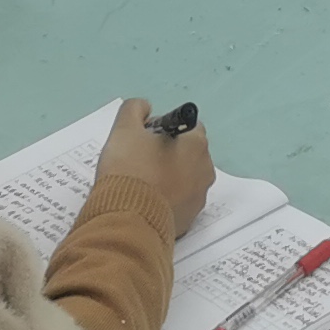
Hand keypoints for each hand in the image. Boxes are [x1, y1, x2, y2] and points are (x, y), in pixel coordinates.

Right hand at [94, 95, 215, 237]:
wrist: (127, 219)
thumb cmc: (129, 169)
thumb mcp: (125, 129)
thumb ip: (135, 109)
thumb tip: (144, 107)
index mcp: (197, 146)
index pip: (187, 126)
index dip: (165, 128)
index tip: (144, 137)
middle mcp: (205, 171)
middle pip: (187, 154)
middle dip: (167, 154)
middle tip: (139, 159)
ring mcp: (198, 199)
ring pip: (184, 180)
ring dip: (167, 177)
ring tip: (139, 183)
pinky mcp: (188, 221)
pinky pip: (178, 203)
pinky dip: (165, 200)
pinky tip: (144, 201)